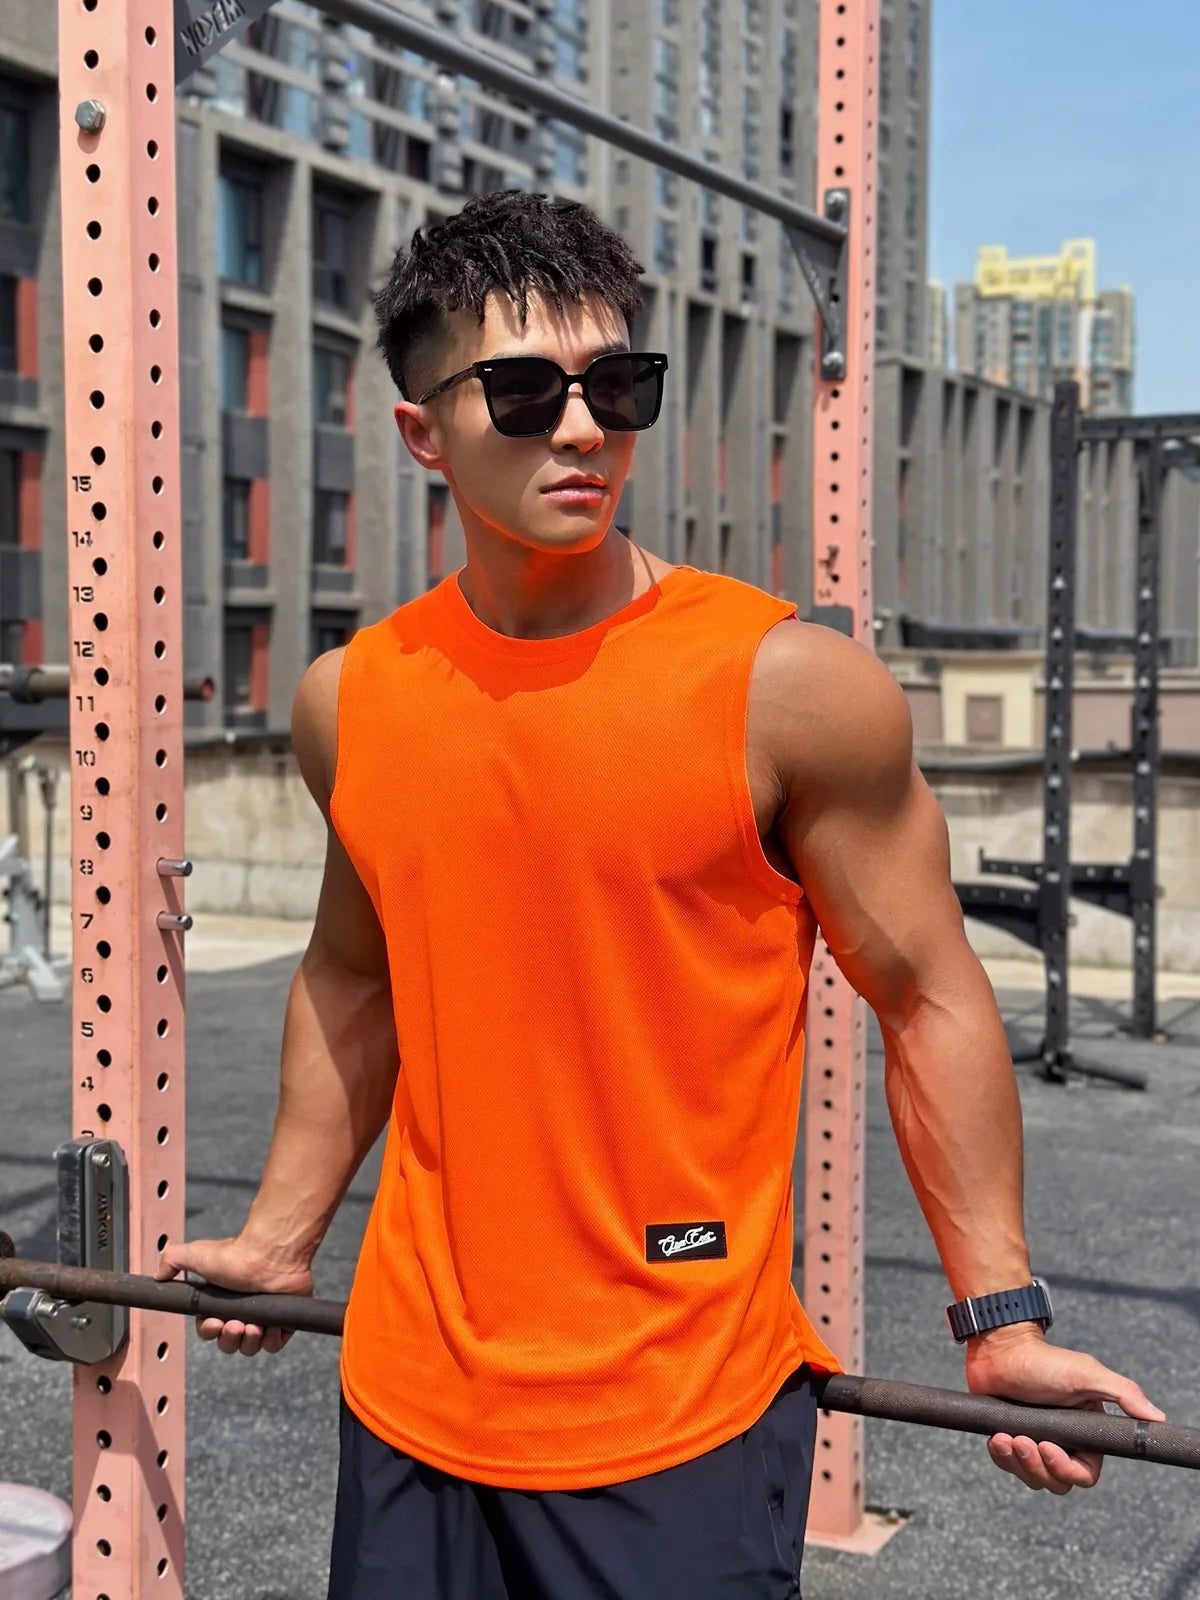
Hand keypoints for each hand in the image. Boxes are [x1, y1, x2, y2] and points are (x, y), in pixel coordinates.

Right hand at [154, 1234, 313, 1356]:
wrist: (270, 1253)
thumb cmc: (236, 1254)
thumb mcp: (195, 1254)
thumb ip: (172, 1261)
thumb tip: (159, 1275)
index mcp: (221, 1302)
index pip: (209, 1331)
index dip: (209, 1332)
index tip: (214, 1322)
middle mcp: (242, 1311)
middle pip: (229, 1344)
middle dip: (229, 1340)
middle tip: (235, 1324)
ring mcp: (264, 1317)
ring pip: (250, 1347)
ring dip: (249, 1342)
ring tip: (253, 1325)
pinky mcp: (283, 1320)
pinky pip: (274, 1344)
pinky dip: (271, 1341)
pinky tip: (270, 1327)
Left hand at [965, 1326, 1165, 1493]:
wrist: (1001, 1348)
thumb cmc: (1044, 1360)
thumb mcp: (1086, 1374)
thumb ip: (1123, 1394)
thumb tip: (1157, 1417)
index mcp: (1086, 1433)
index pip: (1086, 1474)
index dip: (1068, 1469)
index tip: (1050, 1448)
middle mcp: (1063, 1442)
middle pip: (1058, 1481)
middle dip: (1039, 1466)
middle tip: (1024, 1440)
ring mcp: (1035, 1442)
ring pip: (1034, 1479)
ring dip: (1019, 1462)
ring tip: (1008, 1436)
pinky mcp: (1010, 1440)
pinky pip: (1009, 1466)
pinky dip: (1002, 1457)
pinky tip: (997, 1437)